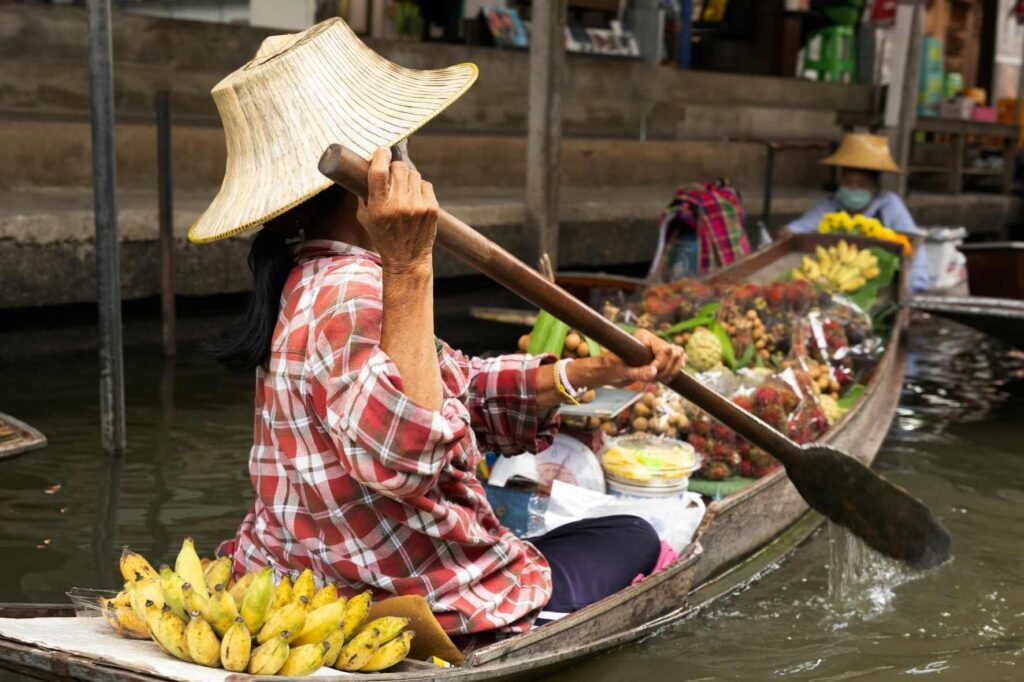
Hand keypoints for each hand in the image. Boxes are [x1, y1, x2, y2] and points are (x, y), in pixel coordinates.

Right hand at [358, 147, 438, 273]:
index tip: (381, 151)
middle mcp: (399, 205)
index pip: (379, 171)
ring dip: (407, 177)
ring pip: (413, 174)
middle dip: (394, 167)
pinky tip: (414, 198)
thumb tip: (366, 168)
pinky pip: (425, 184)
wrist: (407, 259)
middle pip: (399, 167)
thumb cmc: (383, 237)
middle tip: (392, 174)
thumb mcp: (365, 217)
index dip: (380, 155)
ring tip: (403, 190)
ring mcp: (417, 206)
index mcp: (379, 207)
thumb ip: (363, 194)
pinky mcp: (431, 208)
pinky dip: (419, 187)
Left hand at [569, 328, 685, 388]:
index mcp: (644, 338)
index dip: (662, 365)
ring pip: (678, 356)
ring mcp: (657, 351)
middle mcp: (652, 342)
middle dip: (668, 368)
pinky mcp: (659, 360)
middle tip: (655, 379)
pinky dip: (675, 370)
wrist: (606, 372)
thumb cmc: (610, 368)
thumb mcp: (622, 371)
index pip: (665, 349)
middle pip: (675, 352)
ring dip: (673, 370)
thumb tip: (653, 372)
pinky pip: (676, 362)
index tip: (653, 376)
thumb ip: (638, 372)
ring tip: (658, 380)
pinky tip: (667, 379)